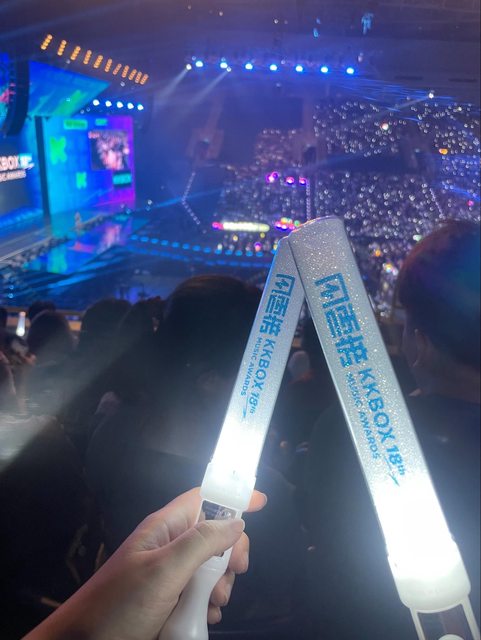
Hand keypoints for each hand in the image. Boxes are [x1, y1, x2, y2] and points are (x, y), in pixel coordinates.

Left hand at [23, 488, 266, 639]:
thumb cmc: (121, 605)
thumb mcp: (163, 571)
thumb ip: (201, 542)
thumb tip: (237, 522)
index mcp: (165, 528)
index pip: (204, 497)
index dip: (233, 496)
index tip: (262, 502)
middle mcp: (168, 546)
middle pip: (215, 535)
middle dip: (230, 553)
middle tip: (234, 572)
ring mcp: (168, 574)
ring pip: (211, 567)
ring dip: (220, 584)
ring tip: (212, 604)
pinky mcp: (168, 600)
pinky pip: (200, 593)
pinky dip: (209, 603)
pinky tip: (205, 616)